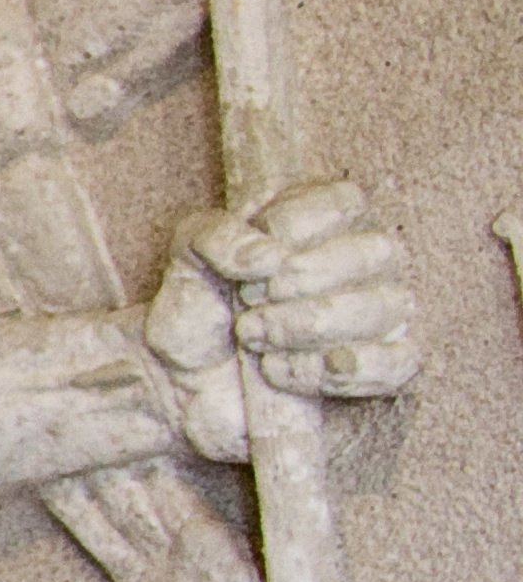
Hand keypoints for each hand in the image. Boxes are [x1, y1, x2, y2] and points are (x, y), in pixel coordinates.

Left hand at [147, 179, 416, 457]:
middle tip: (249, 301)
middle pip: (377, 252)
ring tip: (253, 337)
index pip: (346, 201)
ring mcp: (378, 316)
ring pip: (387, 306)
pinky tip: (280, 370)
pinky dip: (339, 370)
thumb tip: (270, 256)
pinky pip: (399, 363)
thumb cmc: (197, 308)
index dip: (294, 228)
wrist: (184, 380)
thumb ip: (217, 236)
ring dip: (310, 325)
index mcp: (322, 222)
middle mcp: (362, 263)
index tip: (250, 261)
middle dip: (303, 279)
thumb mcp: (187, 256)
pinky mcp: (378, 368)